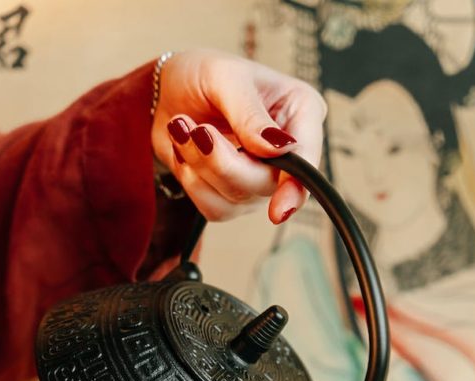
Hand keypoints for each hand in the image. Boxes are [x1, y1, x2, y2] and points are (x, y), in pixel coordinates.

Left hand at [151, 48, 326, 224]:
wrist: (168, 92)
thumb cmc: (202, 74)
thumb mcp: (225, 77)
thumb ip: (250, 114)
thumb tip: (278, 148)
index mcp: (301, 113)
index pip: (306, 157)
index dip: (294, 188)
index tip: (279, 211)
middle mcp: (288, 152)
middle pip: (266, 184)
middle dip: (222, 162)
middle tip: (197, 131)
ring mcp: (262, 180)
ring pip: (236, 199)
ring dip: (200, 166)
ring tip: (185, 130)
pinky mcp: (236, 198)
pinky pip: (215, 208)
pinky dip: (192, 180)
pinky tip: (186, 151)